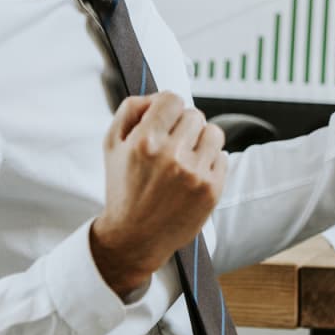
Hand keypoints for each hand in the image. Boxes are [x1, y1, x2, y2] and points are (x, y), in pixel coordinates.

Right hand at [90, 91, 226, 296]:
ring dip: (201, 140)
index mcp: (145, 141)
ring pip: (214, 132)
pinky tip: (193, 174)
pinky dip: (210, 162)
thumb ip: (130, 110)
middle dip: (183, 126)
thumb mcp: (111, 145)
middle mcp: (171, 156)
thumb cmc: (123, 188)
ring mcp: (195, 173)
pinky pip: (223, 156)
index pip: (172, 99)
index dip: (168, 107)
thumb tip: (156, 97)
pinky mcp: (212, 190)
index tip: (165, 119)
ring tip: (186, 157)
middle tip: (172, 144)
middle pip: (195, 114)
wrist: (134, 237)